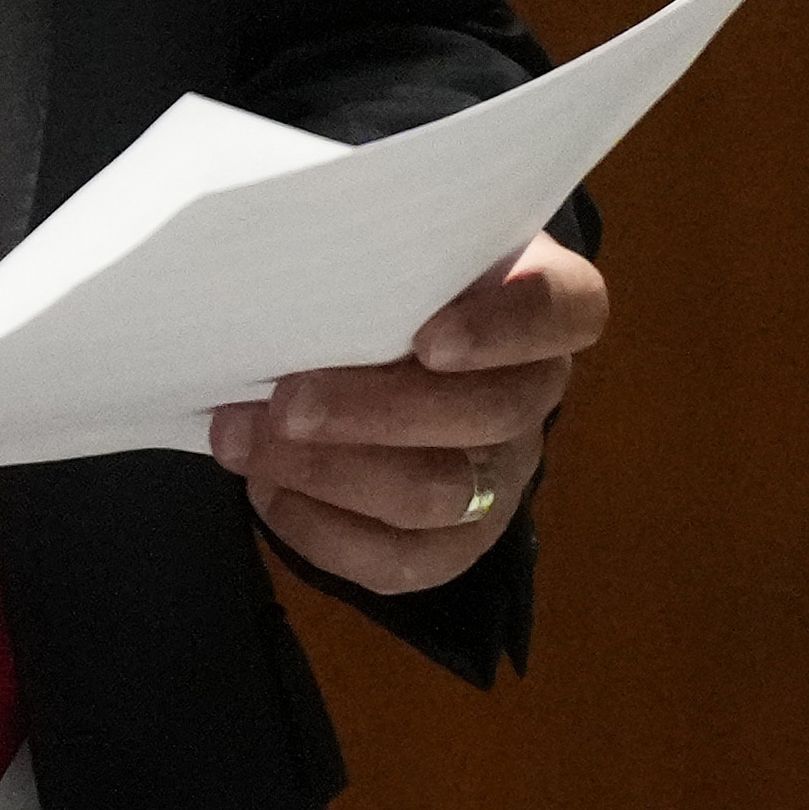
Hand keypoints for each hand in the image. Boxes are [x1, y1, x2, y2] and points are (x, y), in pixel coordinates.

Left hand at [211, 228, 603, 598]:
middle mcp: (533, 392)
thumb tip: (275, 262)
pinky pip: (400, 562)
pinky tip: (264, 490)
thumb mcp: (391, 247)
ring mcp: (502, 476)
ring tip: (244, 439)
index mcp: (541, 303)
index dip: (506, 329)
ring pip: (437, 494)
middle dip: (376, 413)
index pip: (564, 310)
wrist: (376, 347)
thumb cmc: (385, 281)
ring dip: (328, 472)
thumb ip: (370, 250)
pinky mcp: (454, 543)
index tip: (427, 338)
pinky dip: (320, 530)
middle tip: (286, 401)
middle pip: (489, 415)